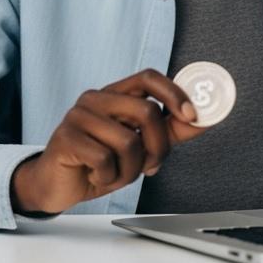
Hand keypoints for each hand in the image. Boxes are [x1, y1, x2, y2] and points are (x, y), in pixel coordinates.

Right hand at [11, 69, 209, 214]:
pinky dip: (108, 177)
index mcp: (114, 95)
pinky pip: (105, 160)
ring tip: (115, 172)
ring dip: (130, 170)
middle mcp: (95, 100)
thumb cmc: (99, 162)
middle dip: (159, 147)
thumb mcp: (140, 146)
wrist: (59, 184)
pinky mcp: (66, 138)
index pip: (148, 78)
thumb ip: (170, 130)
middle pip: (146, 111)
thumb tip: (203, 118)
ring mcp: (78, 116)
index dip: (175, 94)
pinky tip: (96, 175)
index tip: (192, 116)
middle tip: (150, 165)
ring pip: (128, 141)